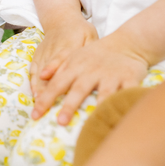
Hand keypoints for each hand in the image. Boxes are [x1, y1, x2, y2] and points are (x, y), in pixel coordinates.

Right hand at [30, 13, 96, 100]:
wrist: (61, 19)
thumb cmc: (80, 31)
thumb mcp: (90, 36)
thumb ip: (92, 53)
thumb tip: (97, 71)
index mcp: (70, 46)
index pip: (63, 62)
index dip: (58, 76)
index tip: (56, 91)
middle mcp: (54, 51)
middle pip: (49, 73)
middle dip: (47, 91)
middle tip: (45, 106)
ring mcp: (44, 54)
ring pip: (40, 74)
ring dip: (39, 90)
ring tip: (39, 105)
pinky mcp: (37, 55)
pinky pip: (33, 70)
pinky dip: (33, 83)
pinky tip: (35, 95)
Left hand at [32, 34, 147, 124]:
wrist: (127, 43)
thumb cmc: (96, 54)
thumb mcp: (74, 55)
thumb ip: (57, 65)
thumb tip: (40, 76)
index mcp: (76, 66)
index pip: (57, 84)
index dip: (46, 99)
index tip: (35, 115)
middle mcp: (92, 71)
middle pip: (79, 89)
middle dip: (69, 105)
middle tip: (60, 122)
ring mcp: (111, 75)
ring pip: (104, 92)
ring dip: (98, 106)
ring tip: (93, 122)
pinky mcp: (130, 78)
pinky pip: (128, 92)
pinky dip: (125, 101)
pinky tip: (120, 113)